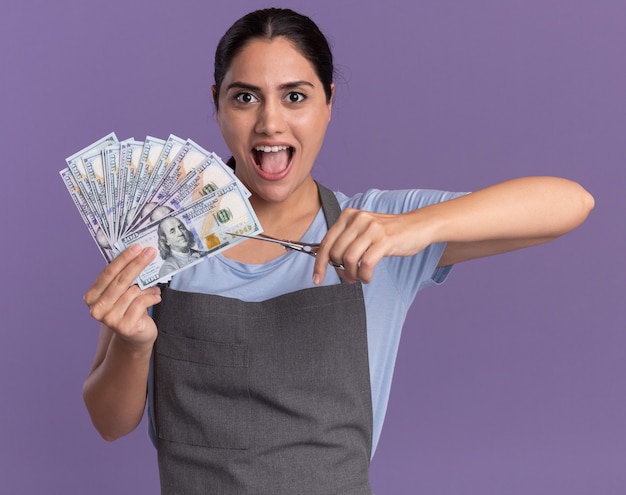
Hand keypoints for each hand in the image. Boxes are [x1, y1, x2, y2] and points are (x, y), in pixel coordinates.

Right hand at [84, 245, 161, 346]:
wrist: (136, 336)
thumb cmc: (129, 308)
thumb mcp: (123, 292)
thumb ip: (124, 277)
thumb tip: (138, 253)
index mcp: (92, 296)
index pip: (108, 273)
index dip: (123, 259)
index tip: (137, 247)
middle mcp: (97, 308)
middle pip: (120, 280)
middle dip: (137, 264)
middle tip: (151, 252)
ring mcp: (110, 319)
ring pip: (133, 292)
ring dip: (148, 287)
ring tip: (155, 288)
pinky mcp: (125, 326)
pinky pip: (141, 303)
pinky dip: (152, 297)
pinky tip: (156, 298)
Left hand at [313, 208, 432, 284]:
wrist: (418, 226)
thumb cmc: (389, 232)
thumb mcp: (363, 231)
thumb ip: (343, 240)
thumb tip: (319, 255)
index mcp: (348, 216)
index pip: (326, 242)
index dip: (319, 264)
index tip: (317, 278)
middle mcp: (358, 219)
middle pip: (335, 253)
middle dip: (339, 271)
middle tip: (349, 278)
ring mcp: (371, 229)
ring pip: (349, 259)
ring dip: (352, 275)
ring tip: (359, 278)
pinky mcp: (384, 240)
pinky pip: (366, 264)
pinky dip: (364, 276)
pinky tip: (368, 277)